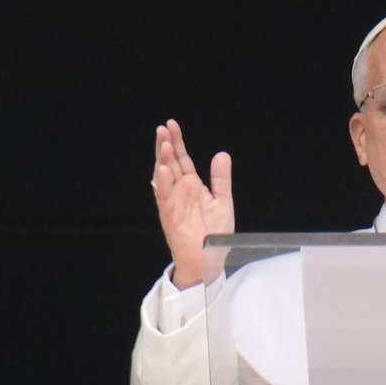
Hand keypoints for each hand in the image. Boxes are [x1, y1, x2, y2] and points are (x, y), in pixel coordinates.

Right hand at [152, 119, 234, 288]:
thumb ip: (221, 178)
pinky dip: (163, 184)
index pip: (182, 160)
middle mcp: (180, 192)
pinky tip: (163, 169)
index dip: (177, 142)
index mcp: (192, 186)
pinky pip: (165, 198)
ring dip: (163, 160)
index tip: (172, 125)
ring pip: (165, 178)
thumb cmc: (214, 233)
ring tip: (163, 143)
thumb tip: (221, 154)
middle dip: (166, 146)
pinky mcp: (170, 217)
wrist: (210, 259)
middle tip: (163, 128)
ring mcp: (173, 203)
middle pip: (171, 164)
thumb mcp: (223, 201)